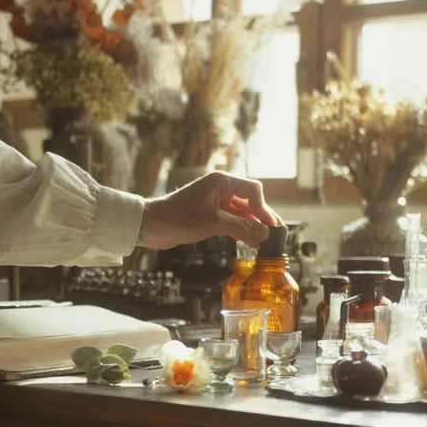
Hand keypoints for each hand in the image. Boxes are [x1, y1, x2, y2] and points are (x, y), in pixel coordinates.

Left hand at [137, 171, 282, 249]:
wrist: (151, 225)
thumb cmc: (177, 218)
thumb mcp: (212, 223)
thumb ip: (240, 227)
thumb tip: (265, 233)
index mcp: (222, 182)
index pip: (253, 191)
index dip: (264, 209)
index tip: (270, 227)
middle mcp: (221, 189)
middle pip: (250, 202)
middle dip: (262, 219)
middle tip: (276, 236)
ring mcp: (216, 203)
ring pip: (242, 214)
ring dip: (253, 227)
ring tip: (265, 243)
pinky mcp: (210, 215)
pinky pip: (233, 221)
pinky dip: (242, 231)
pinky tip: (251, 242)